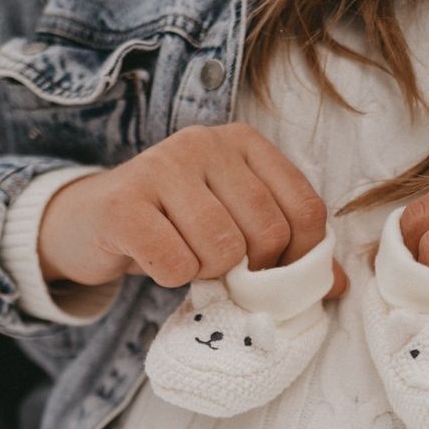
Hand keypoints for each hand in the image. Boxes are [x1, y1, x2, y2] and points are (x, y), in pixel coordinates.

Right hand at [39, 122, 346, 295]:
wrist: (89, 224)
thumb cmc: (173, 226)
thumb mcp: (235, 225)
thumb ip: (287, 248)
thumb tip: (339, 285)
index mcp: (243, 143)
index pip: (305, 208)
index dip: (300, 257)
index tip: (274, 273)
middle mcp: (204, 143)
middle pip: (267, 232)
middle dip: (251, 271)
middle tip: (221, 271)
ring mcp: (160, 166)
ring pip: (222, 249)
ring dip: (207, 274)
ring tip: (185, 259)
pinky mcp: (123, 203)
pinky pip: (175, 262)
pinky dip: (171, 277)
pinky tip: (155, 261)